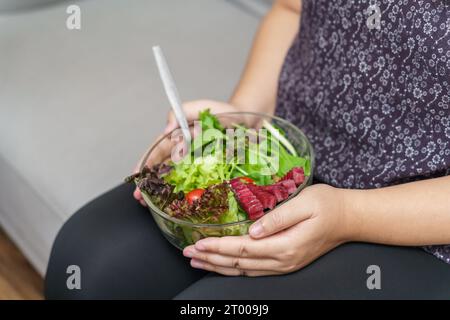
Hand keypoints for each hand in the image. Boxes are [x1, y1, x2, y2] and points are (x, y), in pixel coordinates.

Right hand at [133, 99, 245, 205]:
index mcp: (179, 138)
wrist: (248, 121)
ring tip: (152, 203)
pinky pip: (199, 184)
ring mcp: (199, 164)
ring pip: (178, 180)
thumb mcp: (199, 106)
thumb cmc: (223, 112)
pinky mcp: (213, 172)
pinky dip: (189, 194)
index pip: (158, 151)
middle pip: (164, 169)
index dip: (146, 163)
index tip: (136, 174)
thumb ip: (181, 112)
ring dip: (164, 192)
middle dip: (150, 183)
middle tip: (139, 197)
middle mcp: (187, 153)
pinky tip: (179, 204)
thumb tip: (167, 129)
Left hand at [183, 184, 351, 275]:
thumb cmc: (327, 205)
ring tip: (198, 261)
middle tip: (188, 253)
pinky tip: (224, 265)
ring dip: (219, 266)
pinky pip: (254, 270)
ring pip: (244, 270)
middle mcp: (283, 260)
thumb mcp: (304, 203)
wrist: (348, 218)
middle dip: (211, 258)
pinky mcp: (286, 262)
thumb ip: (277, 218)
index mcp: (285, 245)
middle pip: (239, 263)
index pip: (243, 248)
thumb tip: (252, 230)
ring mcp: (284, 264)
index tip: (198, 243)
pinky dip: (234, 268)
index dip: (218, 246)